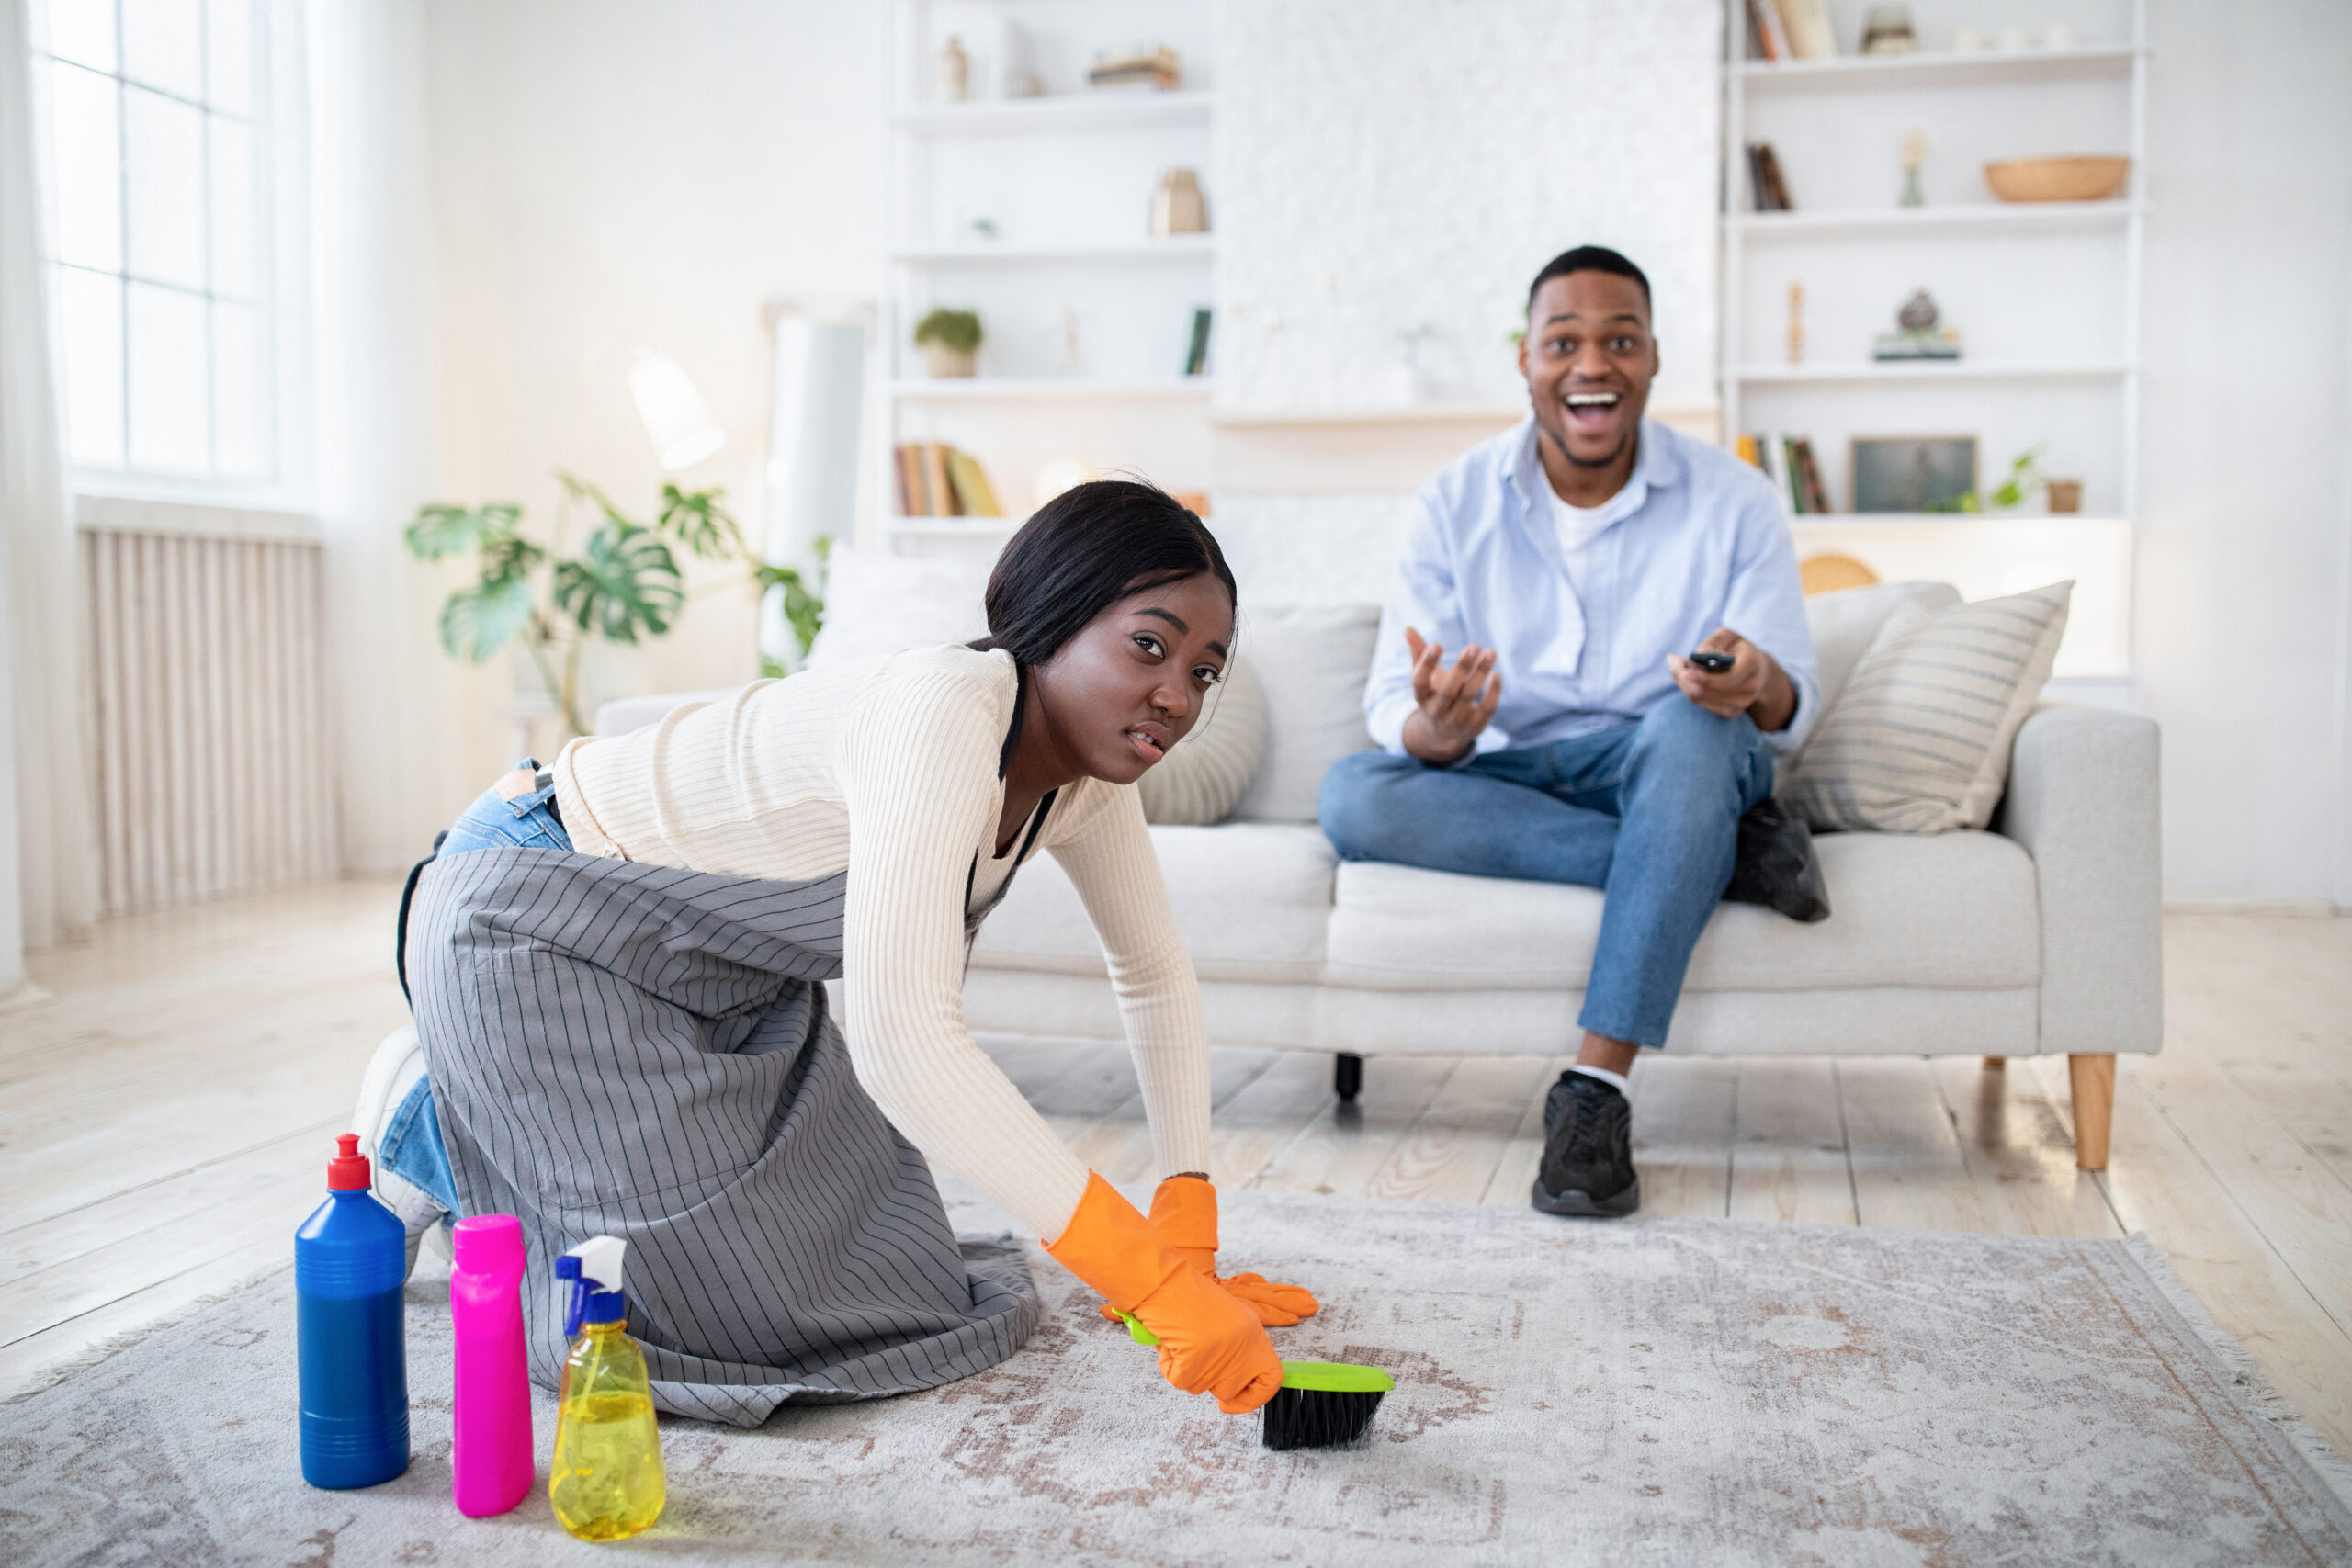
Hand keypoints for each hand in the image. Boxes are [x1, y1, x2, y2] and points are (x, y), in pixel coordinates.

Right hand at [1046, 1173, 1284, 1413]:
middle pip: (1231, 1389)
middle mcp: (1243, 1342)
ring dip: (1184, 1370)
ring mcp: (1221, 1351)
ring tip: (1179, 1340)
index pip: (1272, 1379)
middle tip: (1193, 1364)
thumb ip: (1235, 1349)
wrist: (1161, 1278)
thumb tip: (1231, 1389)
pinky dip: (1168, 1366)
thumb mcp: (1224, 1320)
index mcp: (1253, 1330)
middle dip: (1208, 1384)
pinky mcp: (1196, 1357)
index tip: (1232, 1403)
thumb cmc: (1184, 1296)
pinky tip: (1168, 1342)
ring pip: (1201, 1387)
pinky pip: (1179, 1381)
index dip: (1254, 1398)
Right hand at [1401, 626, 1501, 764]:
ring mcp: (1456, 720)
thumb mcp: (1425, 677)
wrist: (1444, 734)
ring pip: (1469, 696)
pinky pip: (1486, 708)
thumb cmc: (1435, 695)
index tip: (1436, 645)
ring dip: (1480, 673)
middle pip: (1448, 690)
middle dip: (1461, 667)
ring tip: (1491, 652)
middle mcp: (1437, 710)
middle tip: (1473, 646)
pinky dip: (1493, 692)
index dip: (1426, 664)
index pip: (1419, 682)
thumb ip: (1419, 652)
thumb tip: (1408, 628)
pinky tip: (1496, 674)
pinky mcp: (1475, 725)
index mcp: (1422, 696)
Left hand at [1667, 628, 1795, 730]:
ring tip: (1682, 665)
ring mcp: (1742, 703)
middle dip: (1684, 676)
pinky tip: (1689, 677)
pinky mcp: (1732, 712)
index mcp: (1752, 665)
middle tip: (1675, 660)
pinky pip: (1700, 703)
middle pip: (1705, 691)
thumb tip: (1699, 654)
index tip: (1685, 670)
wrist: (1757, 669)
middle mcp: (1750, 688)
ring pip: (1699, 698)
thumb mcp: (1728, 635)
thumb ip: (1713, 642)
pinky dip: (1689, 690)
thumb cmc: (1738, 648)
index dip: (1704, 677)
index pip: (1727, 679)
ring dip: (1684, 682)